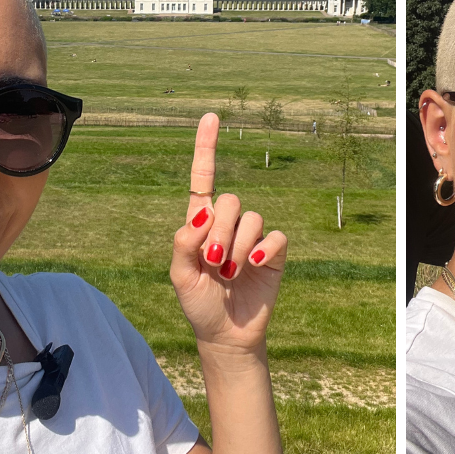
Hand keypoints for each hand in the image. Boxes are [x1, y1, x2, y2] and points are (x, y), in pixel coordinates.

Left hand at [170, 113, 287, 353]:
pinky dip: (263, 250)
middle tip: (214, 262)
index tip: (211, 117)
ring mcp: (252, 237)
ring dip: (238, 248)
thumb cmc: (199, 305)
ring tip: (229, 274)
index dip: (207, 148)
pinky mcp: (274, 252)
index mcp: (200, 224)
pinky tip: (254, 266)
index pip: (204, 180)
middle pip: (230, 200)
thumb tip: (202, 212)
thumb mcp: (179, 277)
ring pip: (252, 218)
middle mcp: (228, 225)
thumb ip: (184, 242)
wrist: (226, 335)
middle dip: (220, 232)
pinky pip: (275, 235)